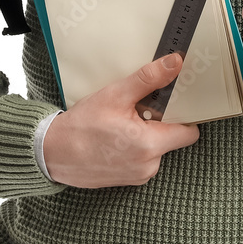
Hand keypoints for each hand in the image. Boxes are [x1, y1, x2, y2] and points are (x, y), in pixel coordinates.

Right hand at [42, 53, 199, 187]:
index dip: (185, 114)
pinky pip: (143, 158)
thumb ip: (149, 79)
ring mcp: (138, 175)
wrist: (53, 153)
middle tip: (141, 105)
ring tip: (124, 119)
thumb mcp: (116, 95)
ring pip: (157, 148)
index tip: (175, 99)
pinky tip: (117, 134)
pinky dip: (136, 145)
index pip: (189, 132)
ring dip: (147, 132)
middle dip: (161, 120)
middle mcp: (149, 166)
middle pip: (172, 138)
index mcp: (150, 146)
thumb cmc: (82, 125)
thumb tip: (175, 63)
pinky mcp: (127, 179)